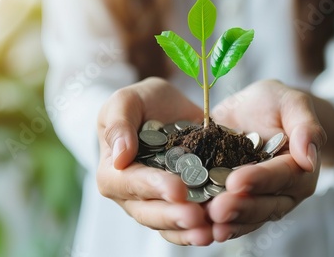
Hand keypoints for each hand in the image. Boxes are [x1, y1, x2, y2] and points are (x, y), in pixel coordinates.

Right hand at [96, 77, 212, 245]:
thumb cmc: (141, 103)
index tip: (177, 189)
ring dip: (189, 232)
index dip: (153, 187)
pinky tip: (221, 228)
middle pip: (149, 213)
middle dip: (173, 217)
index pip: (129, 183)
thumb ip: (118, 123)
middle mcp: (132, 195)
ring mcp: (157, 203)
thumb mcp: (126, 101)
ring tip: (211, 231)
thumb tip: (120, 156)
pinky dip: (203, 228)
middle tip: (197, 217)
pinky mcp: (181, 205)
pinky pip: (188, 225)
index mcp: (113, 171)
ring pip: (169, 226)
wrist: (168, 109)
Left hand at [207, 80, 328, 240]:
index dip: (260, 180)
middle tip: (217, 209)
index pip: (282, 176)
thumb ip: (306, 126)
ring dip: (227, 223)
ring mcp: (260, 201)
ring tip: (205, 222)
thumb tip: (310, 158)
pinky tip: (200, 228)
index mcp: (300, 168)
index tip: (236, 181)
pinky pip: (231, 220)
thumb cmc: (274, 103)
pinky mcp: (238, 203)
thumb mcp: (291, 102)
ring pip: (248, 219)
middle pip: (265, 205)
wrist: (251, 111)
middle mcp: (284, 192)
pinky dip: (215, 225)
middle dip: (240, 208)